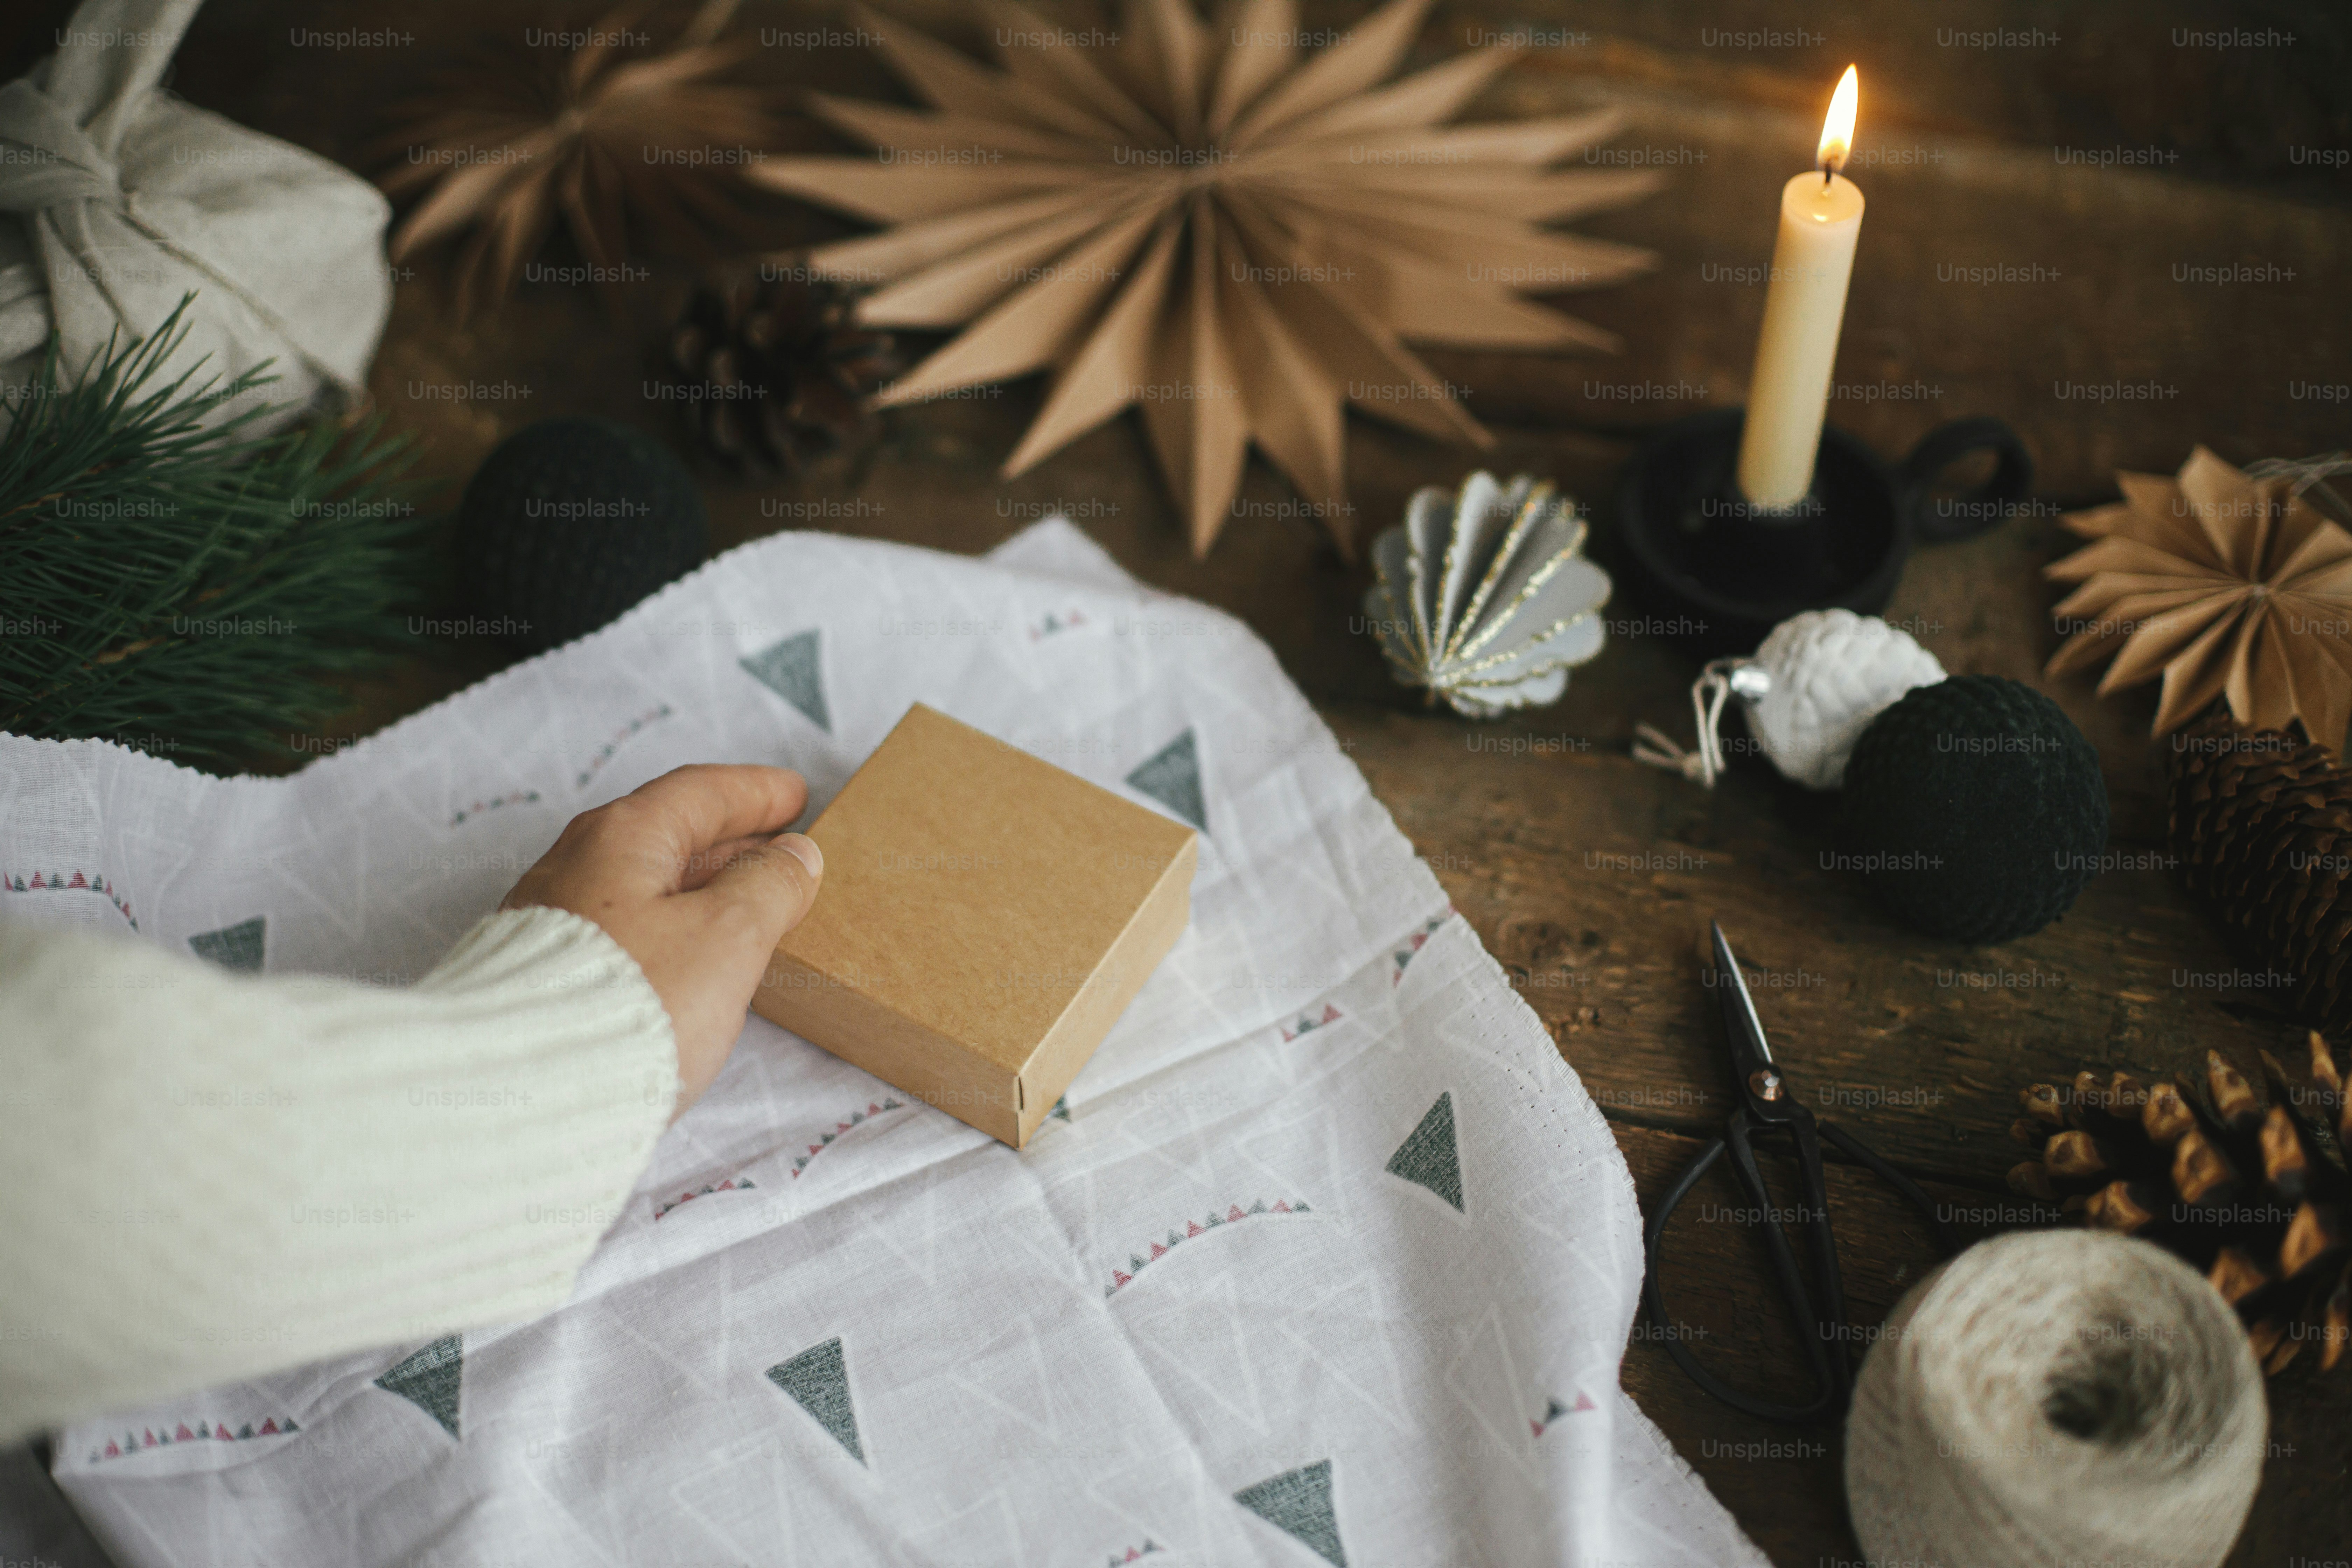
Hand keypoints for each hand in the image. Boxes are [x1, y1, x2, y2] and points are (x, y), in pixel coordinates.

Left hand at [502, 764, 823, 1117]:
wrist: (524, 1090)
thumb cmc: (632, 1003)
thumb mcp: (728, 935)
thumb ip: (768, 887)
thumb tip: (793, 857)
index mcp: (621, 836)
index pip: (701, 792)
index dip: (755, 792)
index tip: (794, 795)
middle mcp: (575, 863)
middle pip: (666, 833)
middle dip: (730, 838)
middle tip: (780, 847)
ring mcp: (551, 917)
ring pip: (641, 882)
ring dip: (699, 885)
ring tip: (745, 904)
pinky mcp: (542, 971)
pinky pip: (620, 925)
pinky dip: (666, 924)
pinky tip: (687, 956)